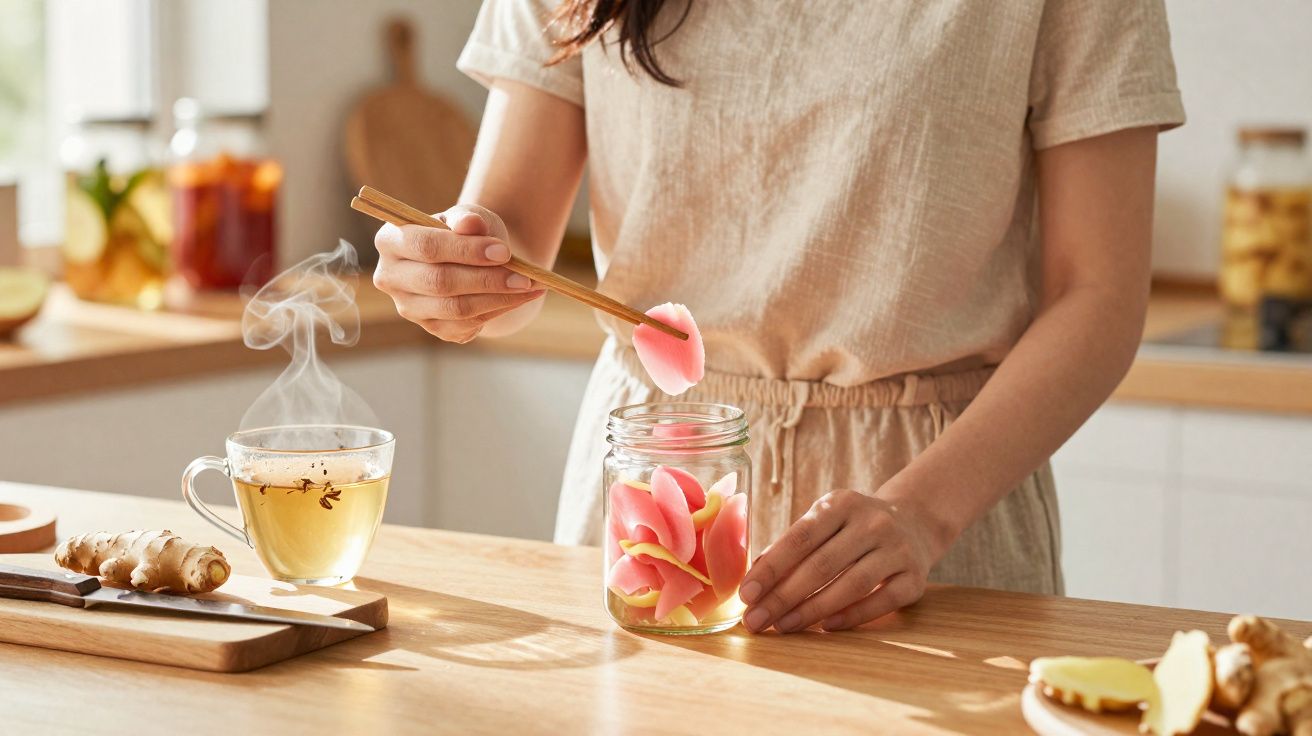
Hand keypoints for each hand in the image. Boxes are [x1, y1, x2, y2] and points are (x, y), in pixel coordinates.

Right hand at [373, 204, 545, 342]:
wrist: (474, 259)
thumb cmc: (467, 232)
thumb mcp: (469, 216)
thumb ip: (467, 218)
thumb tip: (470, 224)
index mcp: (390, 240)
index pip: (425, 247)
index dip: (465, 250)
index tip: (504, 252)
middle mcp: (390, 277)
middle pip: (439, 282)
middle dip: (487, 280)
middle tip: (524, 277)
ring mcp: (409, 307)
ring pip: (455, 308)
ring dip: (498, 299)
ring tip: (530, 286)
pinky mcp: (431, 328)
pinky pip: (467, 324)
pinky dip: (498, 310)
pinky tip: (519, 298)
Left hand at [738, 490, 943, 632]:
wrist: (915, 523)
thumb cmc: (852, 528)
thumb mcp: (825, 521)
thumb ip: (792, 546)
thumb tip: (754, 581)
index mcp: (840, 504)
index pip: (800, 538)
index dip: (771, 568)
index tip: (746, 594)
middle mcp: (872, 522)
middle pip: (821, 565)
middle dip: (783, 596)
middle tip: (756, 620)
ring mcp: (897, 549)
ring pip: (851, 584)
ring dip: (812, 610)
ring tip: (783, 626)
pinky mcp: (915, 577)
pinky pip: (882, 601)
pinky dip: (852, 616)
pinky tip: (826, 627)